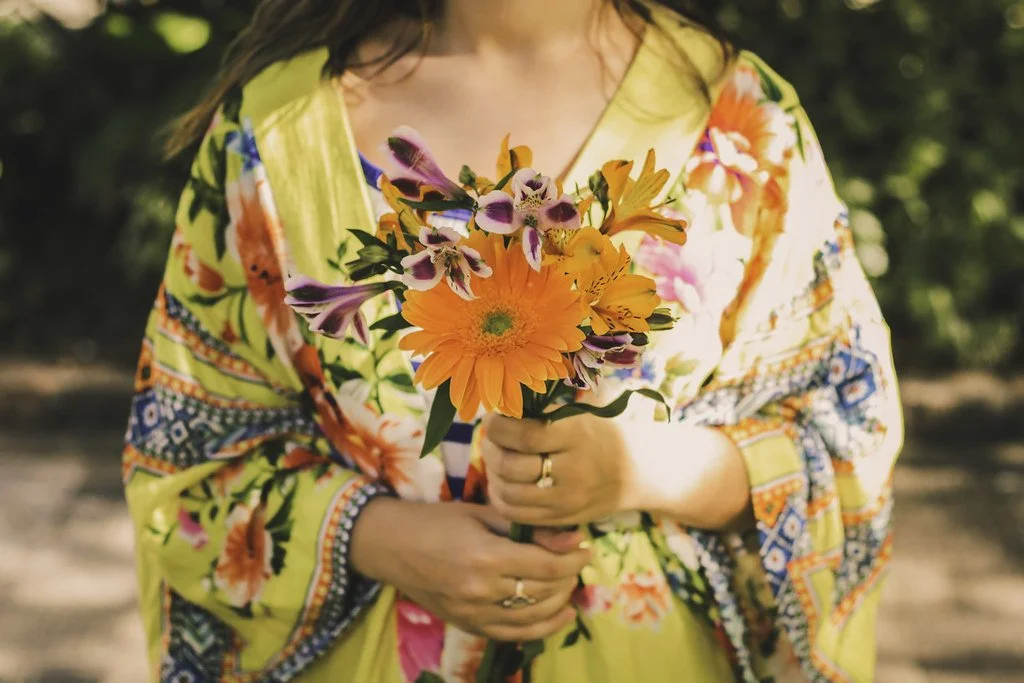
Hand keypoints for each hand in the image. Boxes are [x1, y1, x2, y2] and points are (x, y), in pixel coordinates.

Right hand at [351, 498, 589, 640]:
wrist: (392, 546)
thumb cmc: (438, 521)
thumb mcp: (483, 514)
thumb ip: (527, 529)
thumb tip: (573, 539)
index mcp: (485, 557)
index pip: (546, 565)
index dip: (574, 558)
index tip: (585, 548)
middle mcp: (481, 591)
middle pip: (544, 592)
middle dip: (568, 577)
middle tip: (576, 561)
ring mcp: (473, 613)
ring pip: (534, 617)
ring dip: (560, 601)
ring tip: (569, 583)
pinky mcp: (468, 625)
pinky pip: (514, 633)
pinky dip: (543, 627)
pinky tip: (561, 614)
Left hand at [481, 412, 630, 526]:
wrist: (634, 471)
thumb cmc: (600, 433)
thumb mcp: (580, 414)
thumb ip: (542, 411)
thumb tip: (500, 406)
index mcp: (579, 436)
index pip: (526, 436)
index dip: (499, 427)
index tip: (494, 419)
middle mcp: (573, 471)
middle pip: (511, 466)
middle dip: (490, 449)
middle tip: (491, 439)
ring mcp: (567, 500)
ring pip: (508, 492)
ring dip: (492, 473)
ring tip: (494, 458)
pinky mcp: (560, 519)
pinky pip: (515, 514)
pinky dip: (500, 496)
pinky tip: (501, 481)